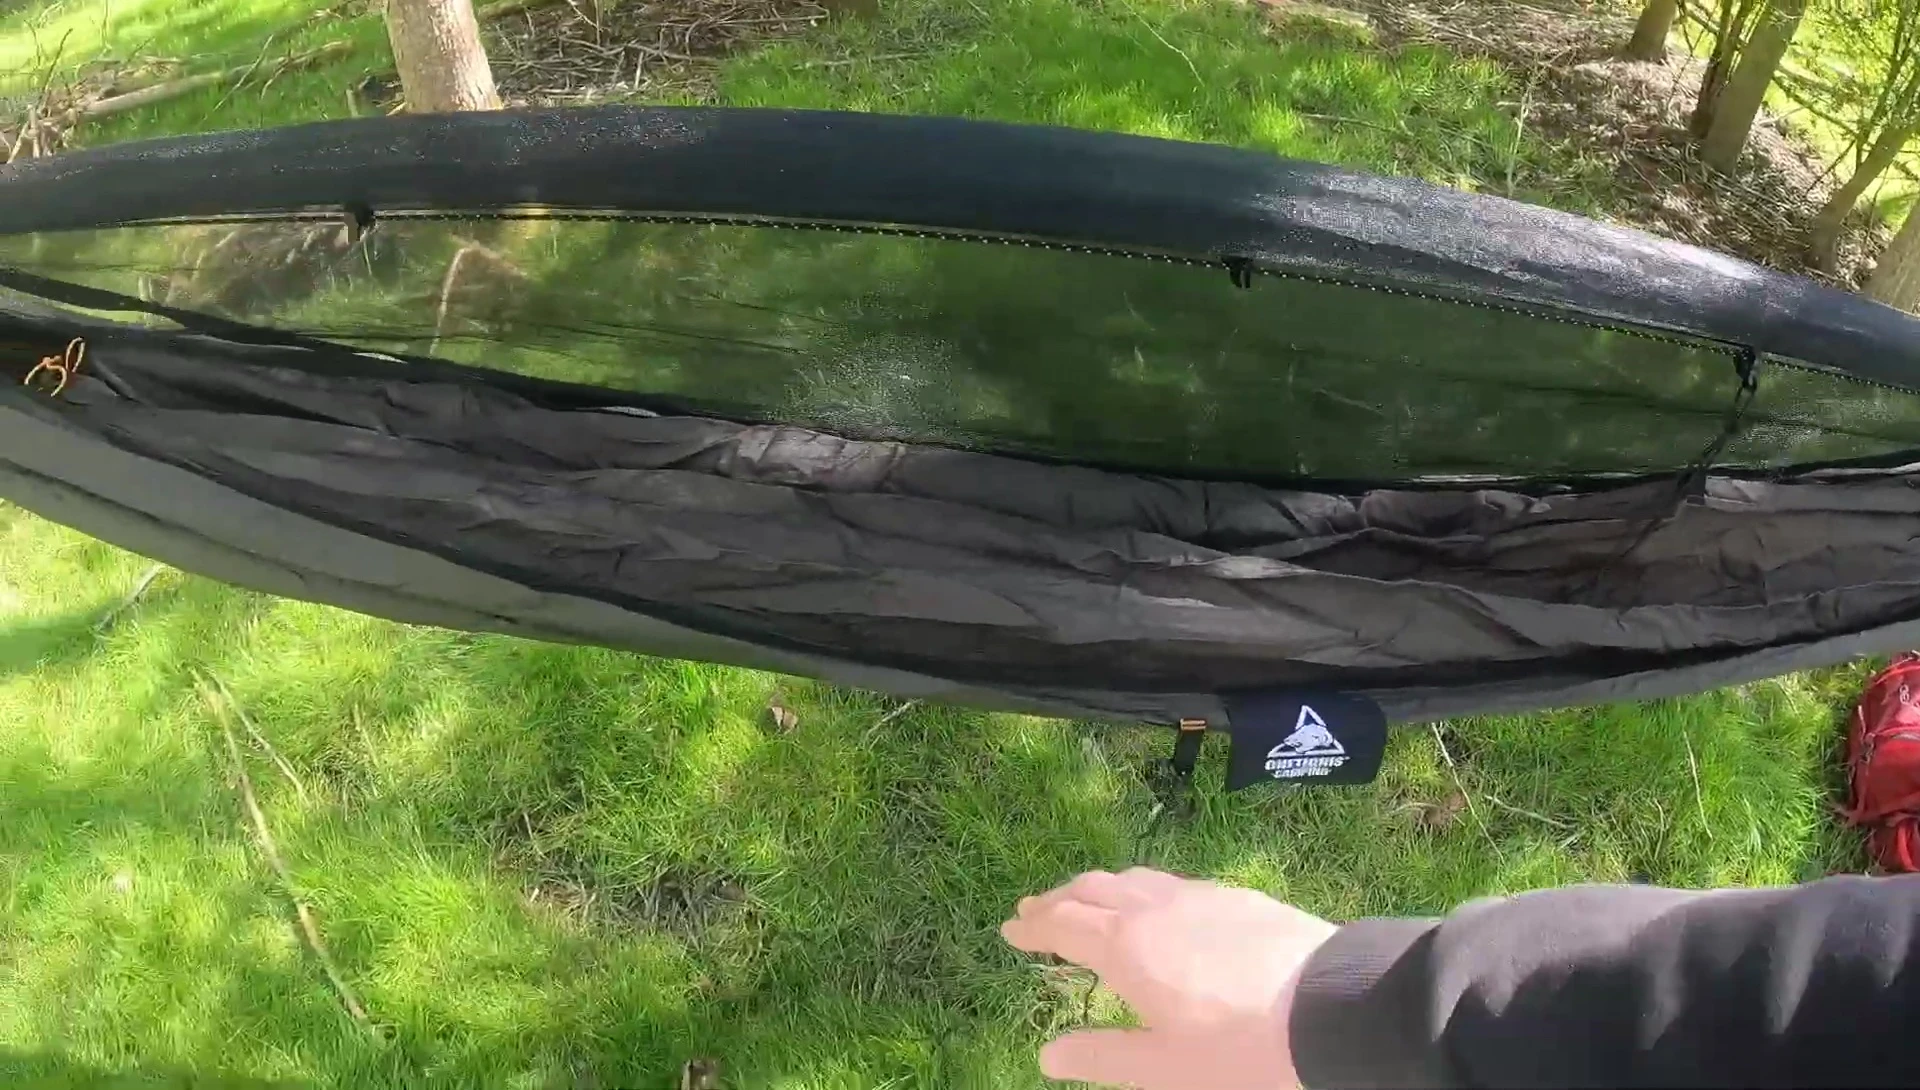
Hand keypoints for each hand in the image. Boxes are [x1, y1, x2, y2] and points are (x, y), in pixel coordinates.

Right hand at [1002, 867, 1336, 1088]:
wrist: (1332, 1007)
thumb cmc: (1240, 1050)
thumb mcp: (1164, 1067)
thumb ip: (1102, 1055)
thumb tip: (1046, 1054)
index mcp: (1126, 946)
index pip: (1064, 926)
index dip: (1033, 926)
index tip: (1010, 928)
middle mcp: (1154, 908)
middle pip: (1092, 890)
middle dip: (1059, 899)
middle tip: (1035, 909)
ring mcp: (1198, 895)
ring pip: (1133, 877)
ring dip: (1099, 887)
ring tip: (1087, 898)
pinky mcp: (1237, 895)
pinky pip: (1171, 881)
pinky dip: (1142, 887)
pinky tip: (1157, 904)